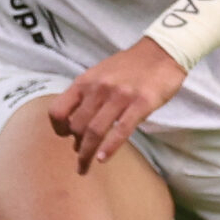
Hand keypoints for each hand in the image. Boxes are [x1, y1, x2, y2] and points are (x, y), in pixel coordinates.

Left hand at [48, 38, 186, 174]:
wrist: (162, 52)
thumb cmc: (131, 65)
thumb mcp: (100, 73)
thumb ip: (87, 94)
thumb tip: (78, 122)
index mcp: (85, 82)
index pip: (58, 110)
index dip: (58, 128)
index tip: (65, 137)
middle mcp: (98, 89)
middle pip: (77, 126)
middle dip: (76, 146)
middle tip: (81, 157)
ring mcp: (120, 96)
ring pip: (95, 131)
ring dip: (87, 154)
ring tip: (86, 167)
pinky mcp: (141, 104)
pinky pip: (121, 130)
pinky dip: (109, 148)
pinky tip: (103, 159)